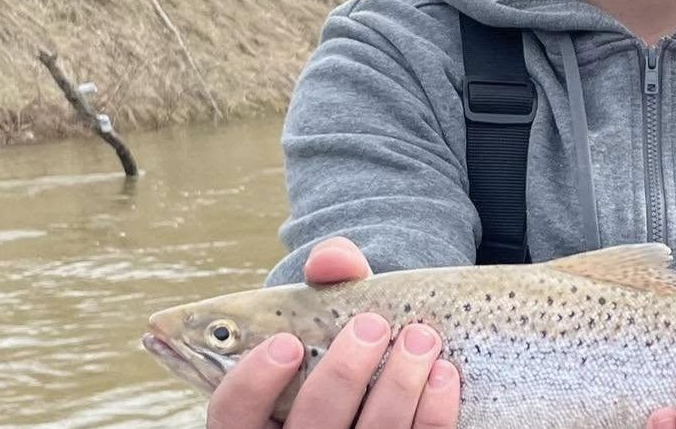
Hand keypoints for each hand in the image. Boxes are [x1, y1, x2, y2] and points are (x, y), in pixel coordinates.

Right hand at [204, 237, 461, 428]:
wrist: (391, 363)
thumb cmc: (345, 335)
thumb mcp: (329, 308)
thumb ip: (325, 278)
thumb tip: (332, 261)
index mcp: (261, 417)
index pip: (232, 415)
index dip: (253, 383)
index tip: (288, 342)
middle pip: (313, 423)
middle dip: (344, 373)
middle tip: (371, 326)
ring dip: (400, 384)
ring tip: (421, 337)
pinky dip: (435, 410)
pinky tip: (443, 372)